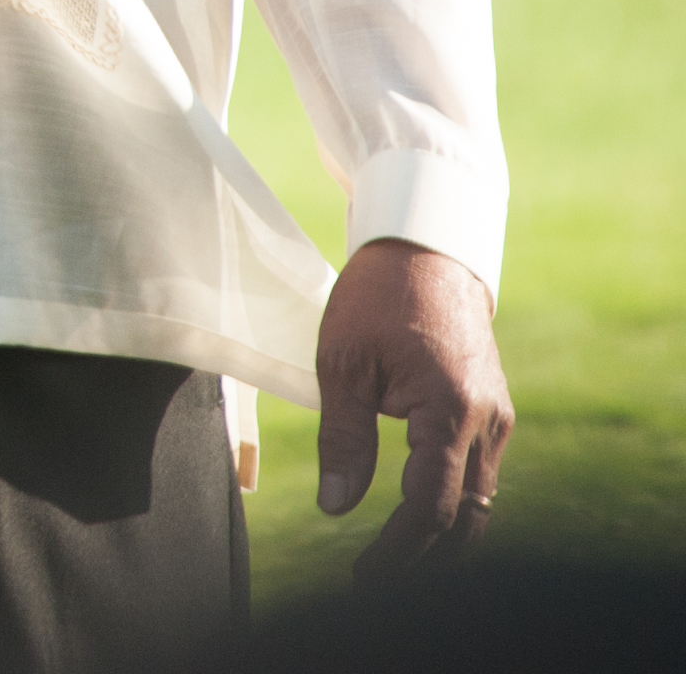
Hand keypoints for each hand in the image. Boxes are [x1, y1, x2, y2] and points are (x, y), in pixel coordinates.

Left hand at [317, 238, 512, 578]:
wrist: (427, 253)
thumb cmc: (377, 299)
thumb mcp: (342, 364)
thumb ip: (343, 438)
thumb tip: (336, 506)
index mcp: (450, 412)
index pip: (429, 506)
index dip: (399, 550)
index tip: (366, 578)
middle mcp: (486, 423)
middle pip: (462, 516)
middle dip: (423, 555)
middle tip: (376, 579)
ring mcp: (496, 419)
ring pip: (476, 500)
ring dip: (439, 532)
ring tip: (392, 558)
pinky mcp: (492, 413)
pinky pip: (477, 474)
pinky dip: (450, 501)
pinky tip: (414, 515)